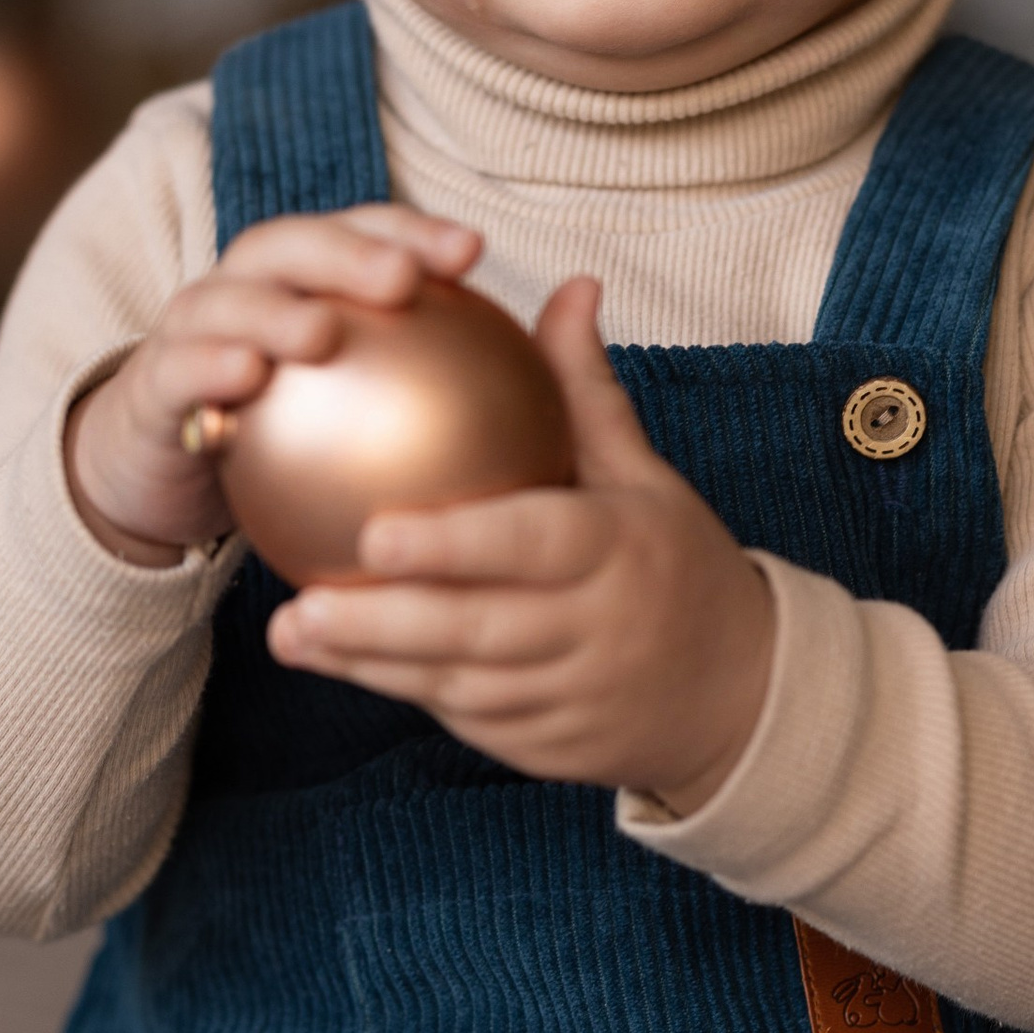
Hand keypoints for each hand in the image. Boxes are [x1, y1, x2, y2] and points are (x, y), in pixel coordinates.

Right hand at [66, 206, 482, 564]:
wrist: (163, 474)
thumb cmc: (283, 438)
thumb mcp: (358, 412)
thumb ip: (433, 385)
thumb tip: (534, 385)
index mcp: (304, 280)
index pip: (363, 237)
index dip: (414, 232)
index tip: (472, 252)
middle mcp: (247, 287)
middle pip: (296, 247)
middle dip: (348, 253)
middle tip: (402, 279)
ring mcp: (194, 331)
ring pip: (231, 300)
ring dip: (274, 311)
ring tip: (321, 332)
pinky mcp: (154, 386)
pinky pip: (180, 370)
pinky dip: (209, 367)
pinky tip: (245, 379)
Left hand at [267, 279, 776, 809]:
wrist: (743, 692)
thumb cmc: (677, 563)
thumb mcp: (648, 476)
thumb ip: (586, 390)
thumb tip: (567, 287)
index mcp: (618, 551)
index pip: (530, 545)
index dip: (452, 546)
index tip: (375, 530)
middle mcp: (594, 629)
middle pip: (479, 628)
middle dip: (383, 622)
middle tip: (300, 604)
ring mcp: (570, 696)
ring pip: (459, 682)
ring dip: (371, 662)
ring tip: (290, 634)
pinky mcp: (546, 745)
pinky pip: (464, 717)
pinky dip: (399, 689)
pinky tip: (333, 661)